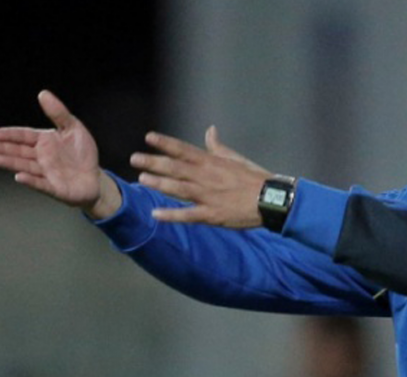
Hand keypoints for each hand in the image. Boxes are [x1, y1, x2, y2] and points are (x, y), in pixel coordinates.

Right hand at [0, 91, 119, 216]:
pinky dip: (31, 181)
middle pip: (19, 151)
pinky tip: (19, 177)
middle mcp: (41, 157)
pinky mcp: (54, 188)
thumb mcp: (74, 128)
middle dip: (3, 149)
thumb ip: (58, 113)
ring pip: (26, 166)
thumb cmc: (82, 154)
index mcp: (44, 142)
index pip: (23, 136)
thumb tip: (43, 94)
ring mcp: (46, 173)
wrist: (95, 178)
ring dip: (11, 163)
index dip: (9, 135)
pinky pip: (41, 184)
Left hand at [131, 126, 273, 227]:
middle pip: (176, 167)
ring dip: (160, 183)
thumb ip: (218, 147)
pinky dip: (172, 214)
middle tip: (135, 158)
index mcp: (212, 163)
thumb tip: (210, 130)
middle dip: (154, 162)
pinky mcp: (212, 214)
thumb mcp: (236, 159)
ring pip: (179, 188)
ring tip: (142, 179)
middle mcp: (207, 177)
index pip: (184, 150)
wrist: (272, 200)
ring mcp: (209, 196)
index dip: (166, 143)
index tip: (148, 137)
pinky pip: (188, 215)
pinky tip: (156, 214)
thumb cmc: (255, 179)